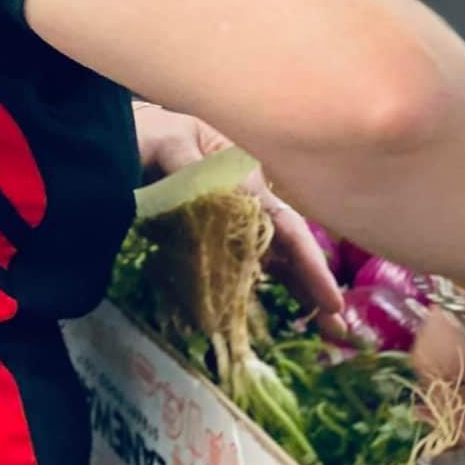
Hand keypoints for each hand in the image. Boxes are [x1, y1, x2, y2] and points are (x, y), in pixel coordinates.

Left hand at [130, 102, 344, 331]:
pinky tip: (275, 314)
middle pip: (288, 250)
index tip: (332, 299)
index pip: (287, 228)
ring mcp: (228, 226)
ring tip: (323, 330)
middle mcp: (245, 206)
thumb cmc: (150, 134)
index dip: (311, 265)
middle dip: (314, 288)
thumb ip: (190, 169)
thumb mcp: (171, 144)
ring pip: (271, 263)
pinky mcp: (205, 241)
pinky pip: (236, 271)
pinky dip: (254, 293)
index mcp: (245, 180)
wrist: (125, 139)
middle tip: (339, 330)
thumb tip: (220, 197)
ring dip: (296, 294)